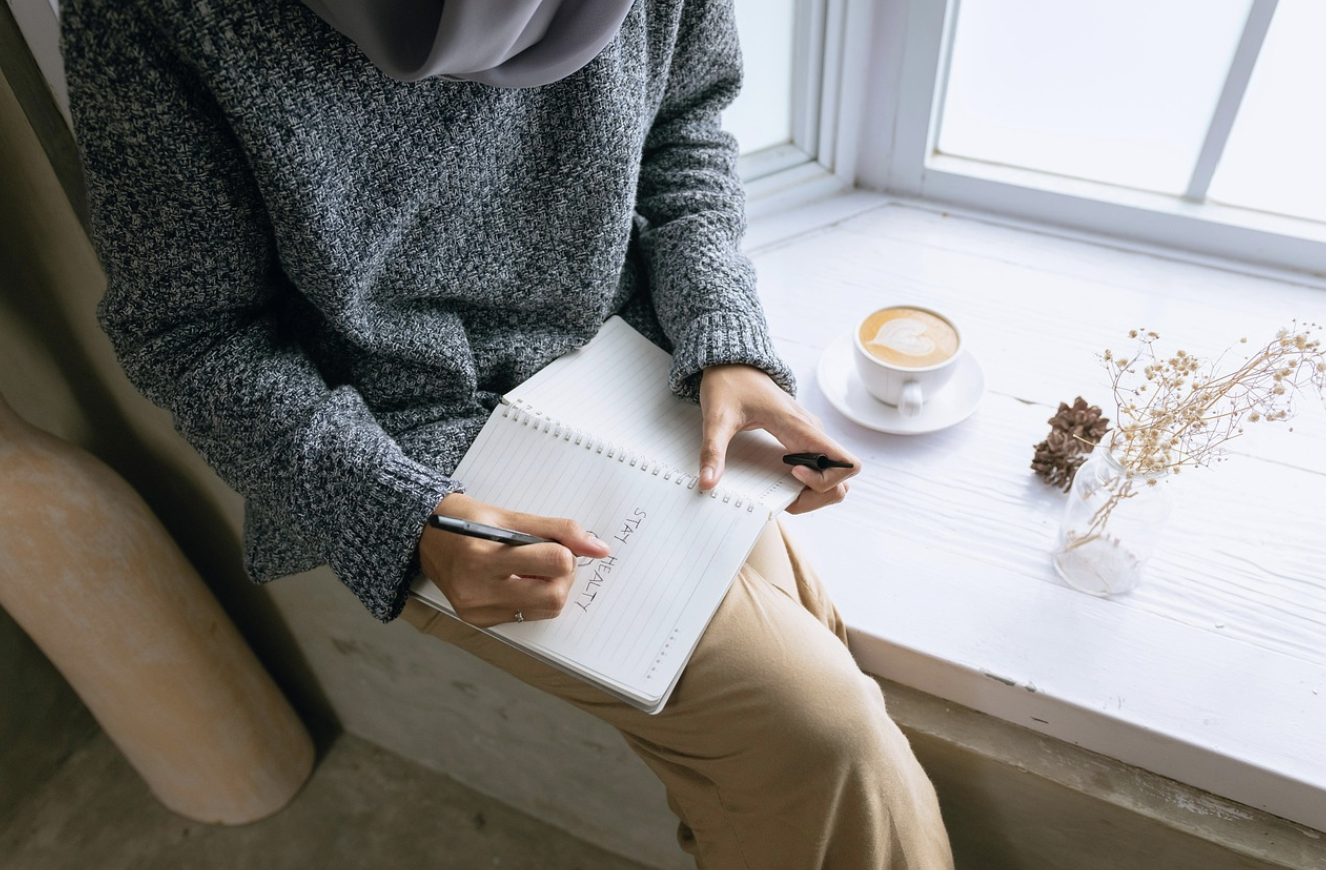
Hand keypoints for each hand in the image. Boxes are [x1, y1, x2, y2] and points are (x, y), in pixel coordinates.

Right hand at [418, 493, 610, 627]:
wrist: (423, 537)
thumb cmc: (465, 520)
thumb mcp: (509, 515)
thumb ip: (558, 530)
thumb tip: (599, 548)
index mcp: (482, 556)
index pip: (554, 562)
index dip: (565, 551)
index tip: (555, 542)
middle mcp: (477, 590)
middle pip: (555, 596)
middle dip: (563, 575)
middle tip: (548, 557)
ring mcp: (477, 611)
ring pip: (546, 609)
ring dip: (550, 588)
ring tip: (529, 568)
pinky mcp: (480, 622)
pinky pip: (527, 615)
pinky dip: (532, 597)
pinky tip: (515, 580)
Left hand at [698, 364, 858, 513]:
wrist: (732, 363)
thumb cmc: (730, 385)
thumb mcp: (717, 419)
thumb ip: (713, 451)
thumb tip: (708, 482)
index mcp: (800, 427)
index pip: (845, 463)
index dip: (825, 480)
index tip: (792, 473)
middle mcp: (812, 433)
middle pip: (843, 480)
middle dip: (818, 496)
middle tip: (786, 495)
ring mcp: (809, 436)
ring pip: (834, 476)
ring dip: (815, 492)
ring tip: (783, 490)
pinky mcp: (802, 438)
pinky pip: (819, 467)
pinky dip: (807, 483)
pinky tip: (781, 480)